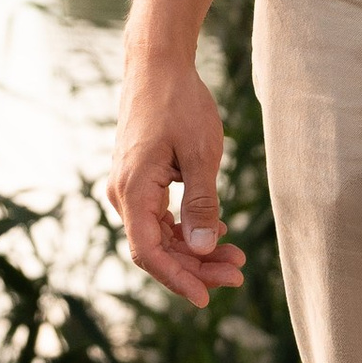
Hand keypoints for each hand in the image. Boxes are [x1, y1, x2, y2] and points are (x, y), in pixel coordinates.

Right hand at [107, 38, 248, 309]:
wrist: (157, 65)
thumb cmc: (179, 103)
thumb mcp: (200, 154)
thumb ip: (201, 204)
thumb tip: (203, 248)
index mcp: (134, 190)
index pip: (150, 253)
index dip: (178, 279)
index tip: (206, 298)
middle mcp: (125, 193)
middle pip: (158, 248)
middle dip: (196, 266)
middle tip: (236, 274)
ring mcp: (131, 187)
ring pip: (161, 234)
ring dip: (195, 249)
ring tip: (235, 257)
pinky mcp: (141, 179)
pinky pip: (161, 216)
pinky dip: (187, 229)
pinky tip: (218, 232)